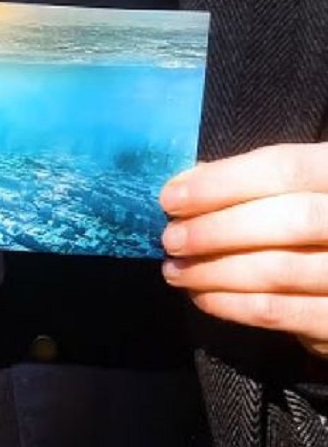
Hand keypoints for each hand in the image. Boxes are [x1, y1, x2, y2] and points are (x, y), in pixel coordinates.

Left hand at [160, 143, 327, 358]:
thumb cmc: (308, 231)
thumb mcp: (293, 193)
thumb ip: (249, 183)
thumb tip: (187, 182)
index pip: (286, 168)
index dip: (222, 182)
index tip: (171, 198)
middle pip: (288, 219)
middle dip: (216, 229)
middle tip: (172, 239)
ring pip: (280, 269)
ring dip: (214, 271)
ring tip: (176, 270)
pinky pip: (279, 311)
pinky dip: (231, 304)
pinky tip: (201, 296)